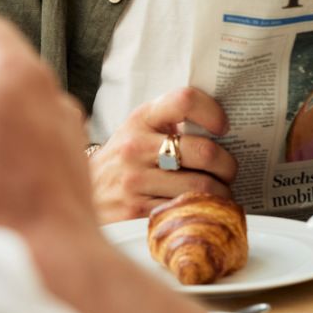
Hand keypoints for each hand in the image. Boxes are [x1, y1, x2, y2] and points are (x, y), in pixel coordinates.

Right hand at [90, 86, 237, 223]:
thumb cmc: (124, 160)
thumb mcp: (138, 131)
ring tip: (218, 193)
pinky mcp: (136, 212)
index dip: (212, 112)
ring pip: (201, 187)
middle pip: (204, 151)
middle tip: (228, 172)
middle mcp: (135, 147)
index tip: (222, 128)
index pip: (185, 100)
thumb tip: (220, 129)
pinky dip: (201, 211)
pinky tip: (199, 209)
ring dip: (220, 193)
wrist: (84, 194)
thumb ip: (170, 123)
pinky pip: (186, 210)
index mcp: (141, 119)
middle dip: (227, 165)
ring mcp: (134, 180)